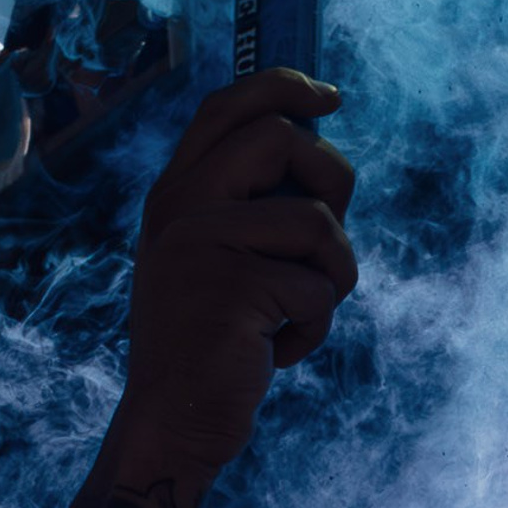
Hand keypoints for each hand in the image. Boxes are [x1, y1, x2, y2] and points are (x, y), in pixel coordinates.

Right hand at [114, 68, 356, 485]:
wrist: (173, 419)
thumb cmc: (211, 343)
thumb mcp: (217, 259)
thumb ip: (248, 207)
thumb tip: (318, 152)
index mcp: (177, 192)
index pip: (229, 107)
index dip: (286, 87)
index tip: (330, 97)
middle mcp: (182, 206)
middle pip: (284, 138)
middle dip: (334, 182)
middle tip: (326, 239)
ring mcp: (203, 245)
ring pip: (318, 222)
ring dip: (334, 275)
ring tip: (297, 312)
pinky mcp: (234, 290)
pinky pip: (318, 289)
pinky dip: (316, 327)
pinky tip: (279, 351)